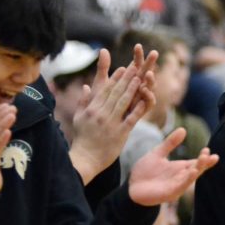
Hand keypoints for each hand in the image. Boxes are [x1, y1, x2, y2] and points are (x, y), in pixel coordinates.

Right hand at [69, 45, 157, 182]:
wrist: (85, 158)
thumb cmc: (82, 138)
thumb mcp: (79, 118)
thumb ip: (84, 101)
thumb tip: (86, 86)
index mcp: (92, 109)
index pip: (105, 90)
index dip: (115, 78)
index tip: (123, 68)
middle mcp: (101, 113)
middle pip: (116, 93)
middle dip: (126, 79)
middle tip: (136, 66)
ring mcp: (111, 123)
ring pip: (123, 102)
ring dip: (132, 89)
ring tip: (141, 78)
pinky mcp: (120, 133)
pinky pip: (131, 118)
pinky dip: (138, 108)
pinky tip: (145, 100)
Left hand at [128, 128, 218, 205]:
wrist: (132, 187)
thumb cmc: (145, 172)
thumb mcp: (158, 153)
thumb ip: (170, 143)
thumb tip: (183, 129)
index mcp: (180, 168)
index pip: (196, 162)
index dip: (205, 158)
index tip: (210, 151)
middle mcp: (181, 177)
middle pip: (197, 169)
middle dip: (204, 163)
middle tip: (210, 155)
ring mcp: (177, 185)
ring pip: (191, 177)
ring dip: (198, 169)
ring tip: (204, 159)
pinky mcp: (170, 193)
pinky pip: (181, 185)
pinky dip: (188, 179)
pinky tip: (193, 172)